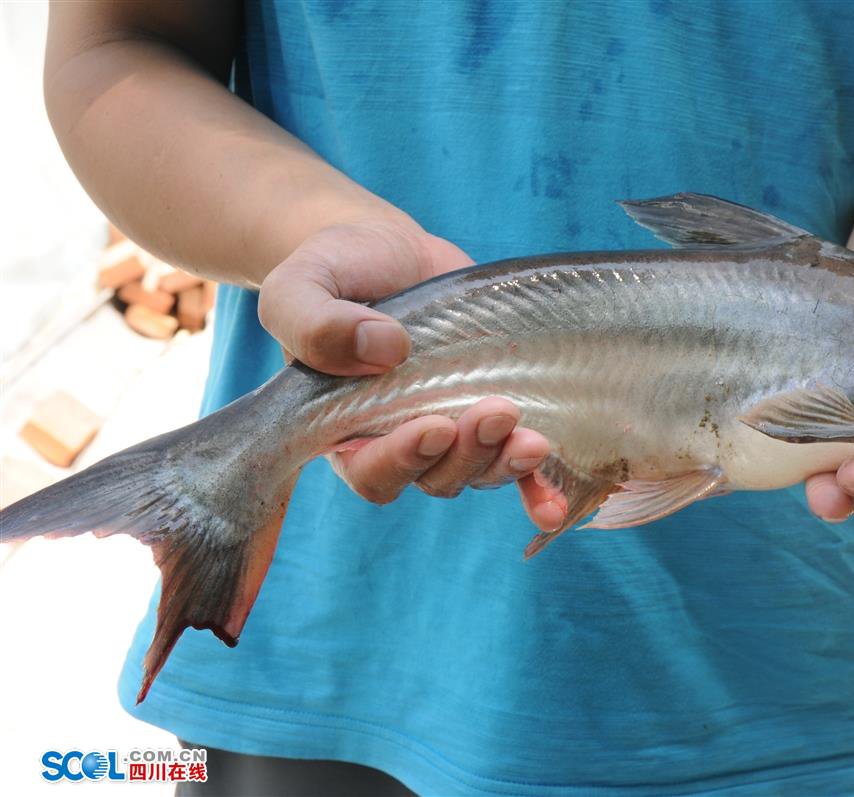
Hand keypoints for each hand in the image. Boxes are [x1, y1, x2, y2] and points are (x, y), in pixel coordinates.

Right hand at [258, 218, 564, 530]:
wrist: (388, 250)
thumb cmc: (336, 272)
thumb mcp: (300, 286)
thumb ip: (315, 323)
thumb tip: (383, 350)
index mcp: (345, 428)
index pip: (370, 471)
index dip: (401, 460)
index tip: (433, 427)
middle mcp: (401, 440)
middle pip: (435, 476)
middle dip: (468, 455)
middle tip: (495, 412)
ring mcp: (453, 428)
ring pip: (479, 471)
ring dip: (507, 463)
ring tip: (532, 438)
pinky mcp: (494, 408)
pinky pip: (518, 465)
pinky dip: (536, 487)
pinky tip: (552, 504)